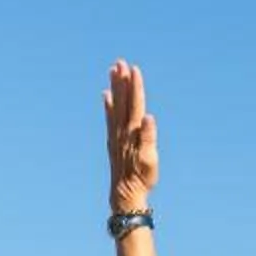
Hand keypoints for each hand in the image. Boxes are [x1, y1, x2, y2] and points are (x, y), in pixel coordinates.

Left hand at [103, 59, 158, 214]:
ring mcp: (116, 135)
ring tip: (113, 71)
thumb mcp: (150, 159)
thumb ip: (148, 137)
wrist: (125, 193)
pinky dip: (108, 106)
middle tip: (120, 62)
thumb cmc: (142, 178)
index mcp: (132, 131)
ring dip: (115, 88)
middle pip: (122, 101)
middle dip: (122, 81)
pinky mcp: (113, 141)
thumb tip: (148, 117)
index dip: (135, 86)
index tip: (134, 69)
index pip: (134, 103)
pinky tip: (106, 96)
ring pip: (115, 106)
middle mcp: (122, 130)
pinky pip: (109, 119)